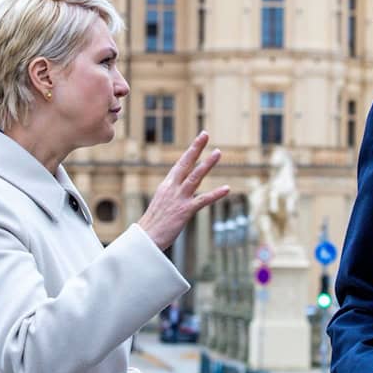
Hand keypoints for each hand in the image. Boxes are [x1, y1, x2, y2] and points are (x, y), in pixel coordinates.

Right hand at [138, 131, 229, 249]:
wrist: (145, 238)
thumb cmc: (153, 224)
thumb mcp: (161, 203)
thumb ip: (172, 194)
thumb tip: (179, 189)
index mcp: (166, 185)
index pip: (180, 164)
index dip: (191, 151)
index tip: (200, 139)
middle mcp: (172, 188)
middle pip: (186, 163)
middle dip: (196, 148)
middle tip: (205, 134)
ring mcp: (179, 198)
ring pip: (195, 176)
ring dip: (207, 164)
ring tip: (218, 152)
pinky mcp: (185, 211)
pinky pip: (203, 200)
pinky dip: (215, 194)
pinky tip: (226, 188)